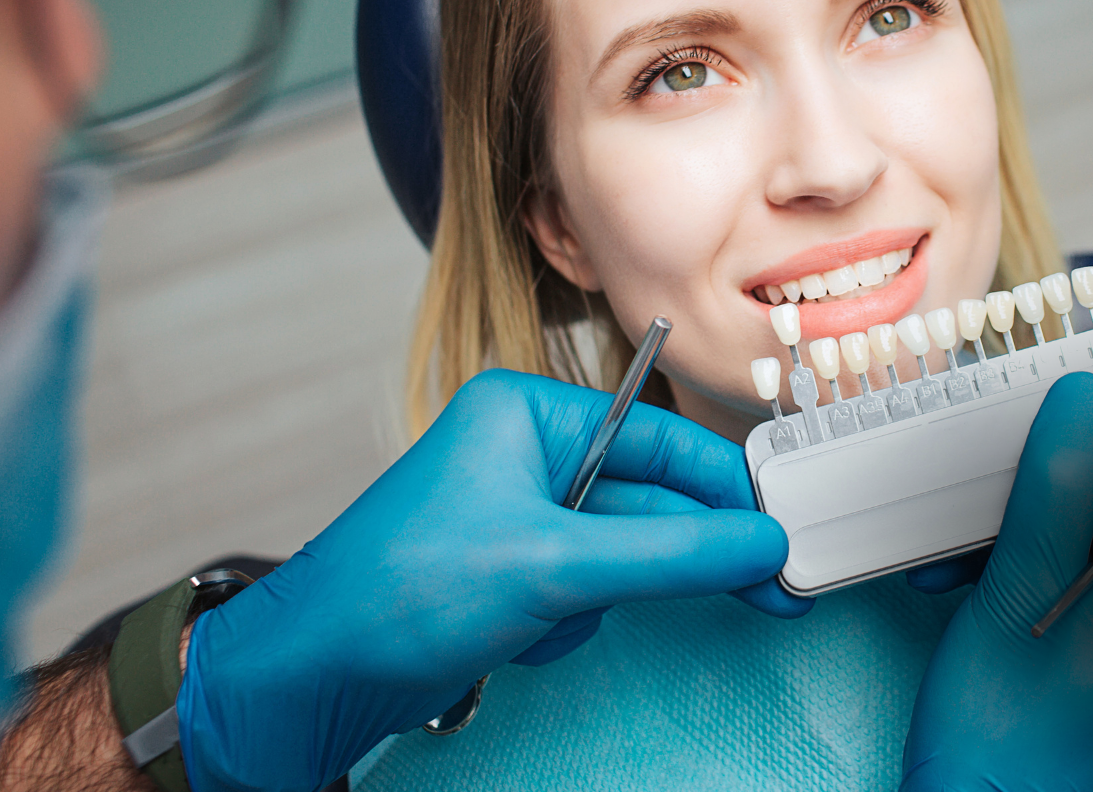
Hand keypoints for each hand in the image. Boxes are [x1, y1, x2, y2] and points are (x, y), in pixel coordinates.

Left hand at [177, 369, 799, 791]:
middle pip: (651, 501)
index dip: (728, 488)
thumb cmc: (397, 594)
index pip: (662, 441)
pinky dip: (571, 622)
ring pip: (623, 555)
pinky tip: (526, 639)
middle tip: (771, 588)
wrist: (308, 677)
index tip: (783, 530)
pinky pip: (587, 592)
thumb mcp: (553, 566)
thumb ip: (671, 556)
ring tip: (552, 621)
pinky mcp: (512, 574)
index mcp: (528, 415)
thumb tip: (761, 544)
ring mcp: (520, 518)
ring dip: (606, 598)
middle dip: (688, 555)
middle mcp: (527, 455)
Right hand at [903, 373, 1092, 791]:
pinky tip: (957, 574)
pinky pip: (1065, 574)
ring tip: (957, 544)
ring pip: (1087, 533)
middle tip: (993, 464)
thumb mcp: (1019, 599)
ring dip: (1017, 522)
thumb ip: (1056, 493)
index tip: (1084, 384)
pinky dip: (1012, 563)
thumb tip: (1090, 401)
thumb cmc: (1001, 741)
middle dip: (1051, 479)